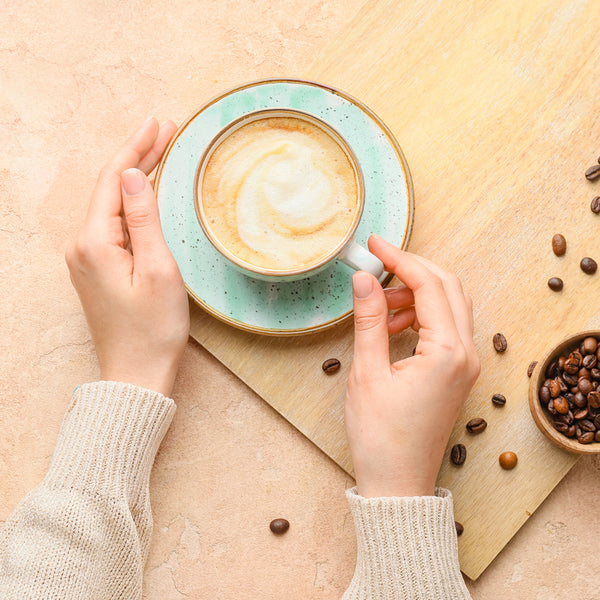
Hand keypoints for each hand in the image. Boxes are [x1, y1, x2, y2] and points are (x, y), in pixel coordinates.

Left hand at [66, 118, 189, 396]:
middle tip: (165, 127)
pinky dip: (130, 200)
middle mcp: (82, 245)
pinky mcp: (97, 269)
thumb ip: (144, 219)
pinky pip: (112, 222)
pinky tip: (144, 191)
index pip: (116, 179)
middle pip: (110, 186)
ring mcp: (87, 257)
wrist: (136, 373)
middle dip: (137, 154)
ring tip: (159, 149)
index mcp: (95, 241)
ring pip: (110, 203)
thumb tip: (134, 174)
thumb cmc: (152, 328)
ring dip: (134, 174)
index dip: (139, 147)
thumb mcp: (158, 270)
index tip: (161, 122)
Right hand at [345, 234, 479, 496]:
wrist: (397, 482)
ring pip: (449, 305)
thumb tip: (363, 278)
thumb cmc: (380, 436)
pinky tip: (393, 325)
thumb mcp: (368, 372)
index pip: (428, 285)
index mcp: (447, 351)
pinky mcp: (457, 372)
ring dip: (416, 293)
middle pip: (447, 287)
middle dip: (412, 269)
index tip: (375, 244)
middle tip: (377, 262)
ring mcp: (465, 364)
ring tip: (380, 301)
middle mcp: (465, 353)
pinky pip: (445, 328)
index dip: (400, 259)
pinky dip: (421, 315)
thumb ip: (369, 319)